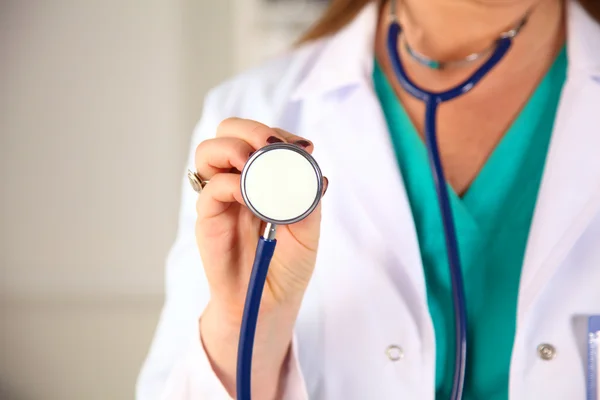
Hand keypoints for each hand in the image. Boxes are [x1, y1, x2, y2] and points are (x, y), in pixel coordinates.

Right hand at [194, 117, 326, 398]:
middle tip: (271, 147)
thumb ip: (305, 197)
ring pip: (208, 151)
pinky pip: (211, 189)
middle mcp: (239, 179)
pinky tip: (250, 197)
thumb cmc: (287, 265)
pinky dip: (231, 184)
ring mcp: (221, 197)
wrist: (268, 303)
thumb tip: (302, 167)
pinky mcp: (208, 218)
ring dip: (233, 148)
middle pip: (229, 131)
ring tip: (254, 164)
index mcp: (264, 176)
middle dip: (251, 130)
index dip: (280, 134)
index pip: (262, 136)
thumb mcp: (308, 229)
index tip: (304, 147)